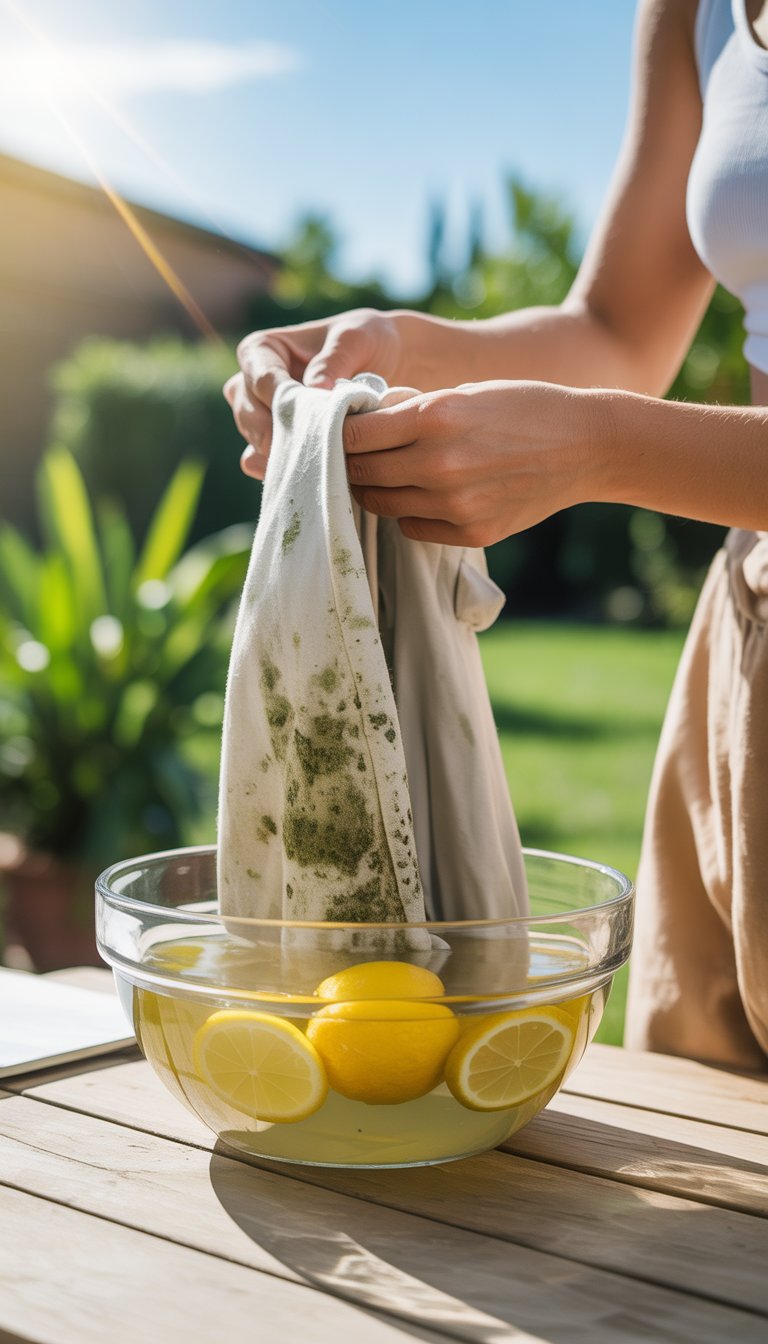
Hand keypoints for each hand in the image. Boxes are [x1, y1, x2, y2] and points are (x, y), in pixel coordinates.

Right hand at [224, 308, 404, 479]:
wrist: (387, 365)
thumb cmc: (366, 342)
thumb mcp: (356, 339)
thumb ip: (334, 359)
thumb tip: (314, 389)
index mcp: (263, 350)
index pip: (260, 378)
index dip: (280, 400)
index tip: (308, 415)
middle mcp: (251, 384)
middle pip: (249, 414)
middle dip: (279, 433)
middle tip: (314, 448)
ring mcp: (259, 418)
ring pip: (254, 442)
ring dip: (285, 453)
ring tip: (321, 459)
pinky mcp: (273, 445)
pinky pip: (261, 464)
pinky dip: (283, 471)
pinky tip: (309, 474)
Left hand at [343, 380, 600, 545]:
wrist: (585, 446)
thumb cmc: (522, 408)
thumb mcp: (464, 392)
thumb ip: (411, 411)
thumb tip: (360, 424)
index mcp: (434, 416)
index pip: (354, 434)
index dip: (338, 434)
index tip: (336, 433)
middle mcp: (439, 463)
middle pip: (360, 473)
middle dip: (349, 465)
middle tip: (350, 459)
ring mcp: (455, 503)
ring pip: (381, 504)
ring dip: (376, 491)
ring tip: (385, 476)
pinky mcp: (470, 532)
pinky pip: (412, 527)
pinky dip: (409, 513)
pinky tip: (424, 495)